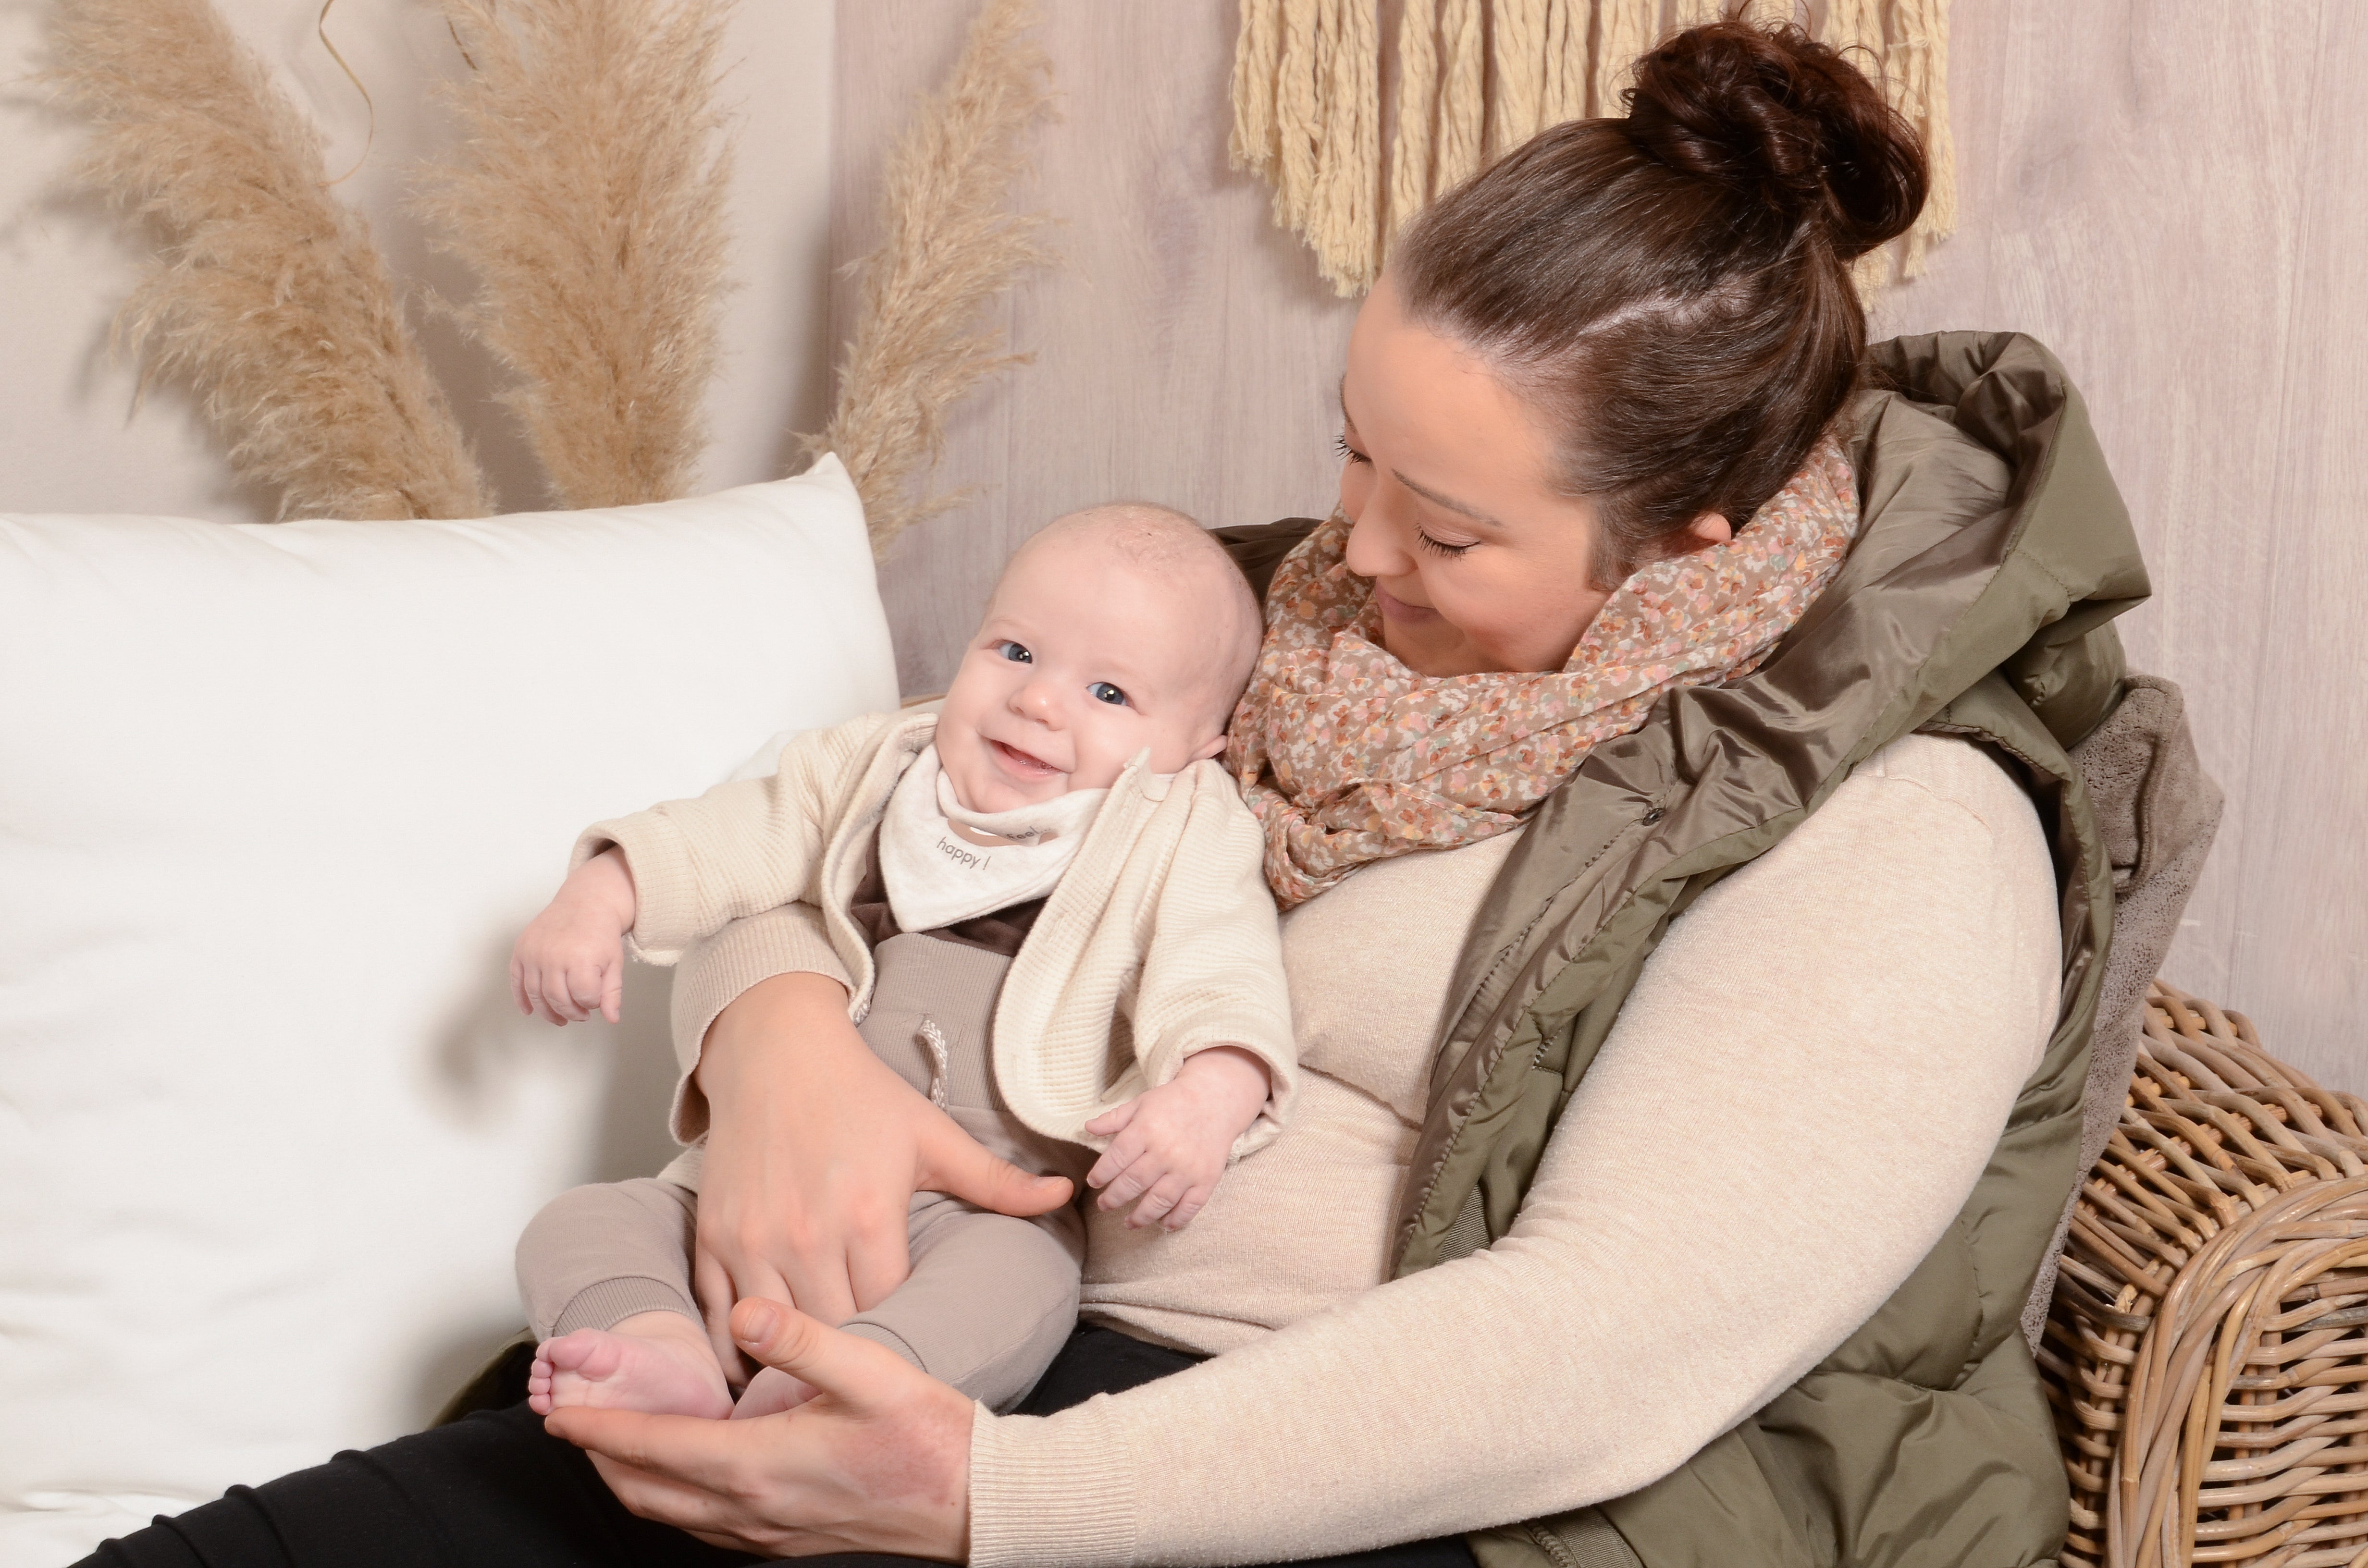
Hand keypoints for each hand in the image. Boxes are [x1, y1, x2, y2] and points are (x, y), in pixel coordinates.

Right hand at [510, 849, 637, 1024]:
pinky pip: (516, 980)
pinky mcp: (521, 949)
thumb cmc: (601, 933)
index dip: (591, 1004)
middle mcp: (553, 956)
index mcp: (581, 958)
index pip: (584, 997)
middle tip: (580, 1015)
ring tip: (560, 1018)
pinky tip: (529, 1011)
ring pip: (536, 994)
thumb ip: (612, 992)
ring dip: (547, 1012)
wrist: (585, 903)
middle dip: (571, 1012)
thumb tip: (612, 1019)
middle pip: (557, 999)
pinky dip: (520, 999)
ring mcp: (534, 952)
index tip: (595, 1001)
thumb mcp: (614, 962)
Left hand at [547, 1296, 971, 1560]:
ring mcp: (768, 1533)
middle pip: (644, 1491)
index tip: (559, 1411)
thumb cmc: (927, 1435)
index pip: (652, 1449)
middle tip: (572, 1423)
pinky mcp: (788, 1541)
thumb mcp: (869, 1370)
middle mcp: (752, 1510)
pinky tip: (683, 1476)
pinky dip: (672, 1501)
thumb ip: (801, 1339)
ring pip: (670, 1515)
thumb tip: (743, 1313)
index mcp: (759, 1465)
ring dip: (632, 1481)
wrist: (975, 1502)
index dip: (599, 1430)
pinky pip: (704, 1528)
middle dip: (600, 1459)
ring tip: (613, 1446)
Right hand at [691, 973, 1074, 1368]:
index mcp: (870, 1215)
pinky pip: (719, 1319)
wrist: (776, 1050)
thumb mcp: (933, 1137)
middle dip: (850, 1360)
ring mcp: (753, 1240)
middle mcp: (808, 1235)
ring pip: (771, 1337)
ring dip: (791, 1363)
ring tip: (815, 1382)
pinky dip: (738, 1346)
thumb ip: (997, 1181)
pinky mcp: (711, 1238)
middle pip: (832, 1336)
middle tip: (866, 1382)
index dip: (903, 1337)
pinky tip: (761, 1359)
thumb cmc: (859, 1094)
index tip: (913, 1352)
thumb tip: (1068, 1193)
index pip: (890, 1313)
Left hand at [1084, 1045, 1270, 1229]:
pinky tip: (1163, 1224)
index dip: (1100, 1174)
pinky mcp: (1206, 1179)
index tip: (1093, 1183)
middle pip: (1133, 1183)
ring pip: (1159, 1201)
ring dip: (1140, 1217)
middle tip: (1104, 1205)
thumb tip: (1087, 1128)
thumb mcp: (1141, 1103)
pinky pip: (1190, 1207)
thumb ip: (1113, 1119)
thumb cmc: (1173, 1102)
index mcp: (1146, 1130)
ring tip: (1128, 1222)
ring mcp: (1188, 1168)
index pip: (1116, 1159)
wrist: (1215, 1100)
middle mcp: (1166, 1151)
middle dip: (1114, 1198)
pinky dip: (1176, 1219)